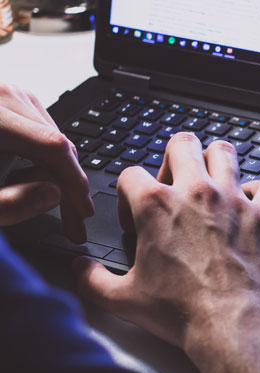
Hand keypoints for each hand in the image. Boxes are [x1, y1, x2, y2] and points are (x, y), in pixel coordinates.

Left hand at [0, 84, 93, 241]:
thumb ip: (10, 204)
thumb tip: (54, 195)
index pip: (52, 146)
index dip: (74, 182)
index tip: (82, 211)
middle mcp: (1, 96)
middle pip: (56, 142)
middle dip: (68, 185)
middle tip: (72, 221)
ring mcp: (6, 95)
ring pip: (52, 139)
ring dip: (55, 174)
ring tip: (38, 200)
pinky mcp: (8, 101)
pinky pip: (40, 133)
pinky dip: (42, 160)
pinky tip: (29, 179)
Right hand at [73, 134, 259, 372]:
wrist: (232, 324)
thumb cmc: (182, 312)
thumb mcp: (123, 299)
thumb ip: (92, 279)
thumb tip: (80, 268)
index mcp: (155, 206)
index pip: (130, 173)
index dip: (127, 194)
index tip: (134, 217)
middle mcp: (195, 193)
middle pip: (182, 143)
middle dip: (173, 158)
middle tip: (174, 183)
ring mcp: (233, 200)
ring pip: (225, 151)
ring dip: (216, 162)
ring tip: (211, 181)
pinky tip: (251, 204)